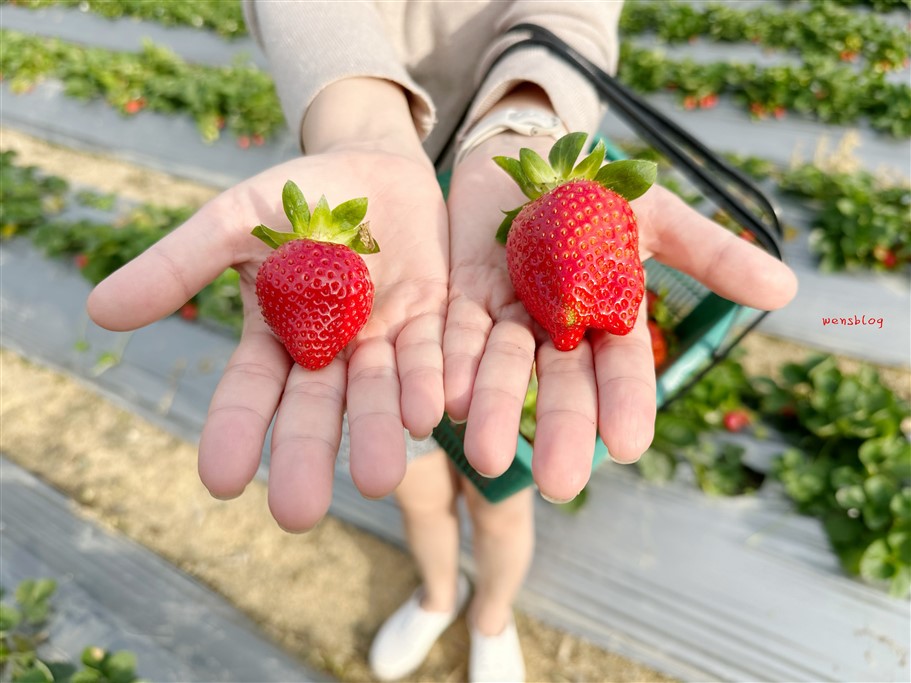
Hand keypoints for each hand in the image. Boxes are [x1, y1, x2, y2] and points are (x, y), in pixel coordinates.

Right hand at [88, 150, 448, 529]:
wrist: (372, 166)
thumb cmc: (294, 196)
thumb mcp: (233, 221)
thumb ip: (179, 263)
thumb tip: (99, 312)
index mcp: (276, 336)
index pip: (249, 392)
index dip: (234, 431)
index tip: (218, 480)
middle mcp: (330, 352)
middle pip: (317, 411)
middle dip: (307, 456)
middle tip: (297, 514)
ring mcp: (383, 340)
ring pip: (380, 394)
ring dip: (378, 432)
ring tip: (378, 478)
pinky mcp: (432, 322)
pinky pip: (433, 356)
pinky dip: (432, 383)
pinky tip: (433, 413)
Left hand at [444, 134, 796, 501]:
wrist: (530, 154)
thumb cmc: (601, 189)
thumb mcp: (658, 215)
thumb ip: (710, 253)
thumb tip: (786, 289)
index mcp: (612, 318)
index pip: (622, 371)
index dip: (626, 405)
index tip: (628, 446)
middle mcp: (561, 331)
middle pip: (562, 385)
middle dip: (560, 429)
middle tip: (557, 484)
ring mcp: (511, 317)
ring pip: (504, 370)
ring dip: (498, 410)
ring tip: (486, 458)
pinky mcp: (466, 298)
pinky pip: (458, 336)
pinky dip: (454, 366)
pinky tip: (449, 399)